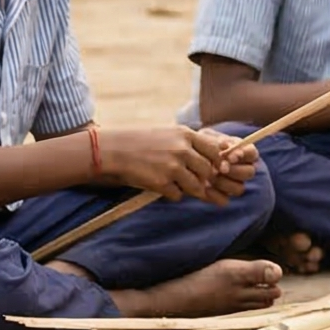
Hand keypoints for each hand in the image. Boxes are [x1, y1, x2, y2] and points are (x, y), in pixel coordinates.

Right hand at [98, 126, 237, 201]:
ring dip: (189, 188)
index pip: (216, 151)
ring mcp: (173, 167)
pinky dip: (172, 194)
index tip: (211, 167)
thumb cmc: (141, 142)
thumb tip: (212, 159)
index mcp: (186, 135)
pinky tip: (162, 186)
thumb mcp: (169, 134)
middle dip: (204, 179)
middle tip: (195, 180)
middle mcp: (182, 150)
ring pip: (196, 186)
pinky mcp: (162, 183)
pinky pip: (177, 195)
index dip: (216, 162)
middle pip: (208, 171)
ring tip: (177, 183)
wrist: (113, 150)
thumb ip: (189, 143)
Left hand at [186, 129, 261, 205]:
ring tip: (210, 177)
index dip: (244, 155)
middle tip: (221, 168)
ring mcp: (232, 184)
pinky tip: (205, 188)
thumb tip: (225, 146)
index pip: (252, 153)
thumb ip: (218, 141)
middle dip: (235, 171)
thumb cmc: (199, 144)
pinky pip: (225, 200)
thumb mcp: (207, 138)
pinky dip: (215, 195)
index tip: (231, 156)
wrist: (185, 157)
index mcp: (242, 152)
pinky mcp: (222, 196)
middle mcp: (241, 169)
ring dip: (225, 183)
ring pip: (239, 188)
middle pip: (249, 173)